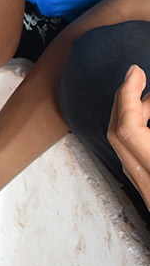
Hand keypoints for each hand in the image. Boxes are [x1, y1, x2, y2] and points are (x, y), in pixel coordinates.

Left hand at [108, 64, 149, 206]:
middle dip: (126, 101)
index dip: (128, 95)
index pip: (129, 129)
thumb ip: (149, 117)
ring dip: (134, 118)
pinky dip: (140, 135)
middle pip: (119, 137)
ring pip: (125, 149)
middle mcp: (149, 187)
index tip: (135, 72)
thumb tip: (148, 97)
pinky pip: (135, 159)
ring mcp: (148, 194)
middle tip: (138, 78)